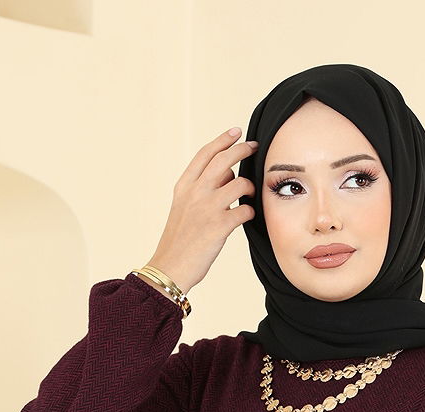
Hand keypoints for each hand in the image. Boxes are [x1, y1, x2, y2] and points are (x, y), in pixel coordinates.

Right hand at [144, 127, 258, 294]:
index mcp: (184, 186)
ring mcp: (207, 208)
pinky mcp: (219, 226)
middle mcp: (195, 192)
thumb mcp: (183, 207)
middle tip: (254, 147)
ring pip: (239, 182)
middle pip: (224, 160)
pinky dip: (250, 211)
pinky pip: (245, 209)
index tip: (237, 131)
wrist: (170, 267)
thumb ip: (201, 189)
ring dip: (250, 186)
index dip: (223, 140)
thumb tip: (227, 174)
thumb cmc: (180, 240)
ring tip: (251, 194)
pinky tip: (246, 216)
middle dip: (242, 149)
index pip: (205, 154)